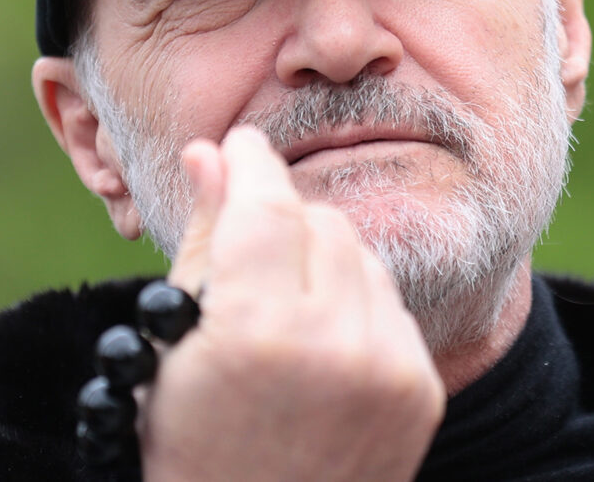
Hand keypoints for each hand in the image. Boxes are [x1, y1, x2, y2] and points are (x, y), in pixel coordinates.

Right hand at [139, 126, 445, 480]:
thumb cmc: (193, 446)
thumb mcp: (171, 346)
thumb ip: (203, 240)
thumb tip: (210, 153)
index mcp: (257, 330)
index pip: (265, 203)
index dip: (249, 164)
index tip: (240, 146)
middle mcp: (334, 344)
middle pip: (319, 220)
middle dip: (281, 223)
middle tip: (249, 262)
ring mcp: (388, 368)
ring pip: (362, 254)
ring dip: (323, 262)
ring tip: (284, 315)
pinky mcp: (422, 387)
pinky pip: (390, 303)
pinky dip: (357, 306)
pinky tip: (323, 348)